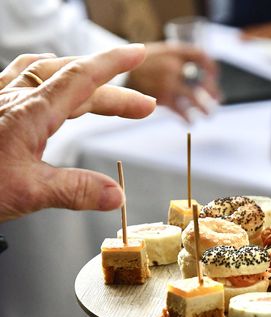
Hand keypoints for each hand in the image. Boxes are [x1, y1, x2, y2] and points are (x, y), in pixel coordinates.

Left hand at [0, 44, 155, 222]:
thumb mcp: (26, 192)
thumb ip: (75, 190)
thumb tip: (115, 195)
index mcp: (29, 112)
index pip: (81, 78)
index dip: (112, 64)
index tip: (136, 54)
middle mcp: (13, 98)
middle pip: (72, 80)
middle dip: (112, 91)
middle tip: (143, 107)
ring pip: (46, 75)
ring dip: (80, 81)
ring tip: (102, 94)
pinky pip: (22, 80)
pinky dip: (48, 82)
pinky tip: (49, 94)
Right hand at [125, 42, 218, 121]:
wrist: (114, 72)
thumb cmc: (140, 64)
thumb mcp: (158, 51)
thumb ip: (177, 56)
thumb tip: (201, 67)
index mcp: (173, 50)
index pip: (200, 55)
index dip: (211, 66)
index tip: (215, 75)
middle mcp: (173, 65)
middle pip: (202, 79)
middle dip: (212, 90)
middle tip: (217, 98)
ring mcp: (168, 82)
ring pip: (195, 97)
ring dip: (204, 108)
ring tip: (209, 114)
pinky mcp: (162, 98)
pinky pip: (181, 110)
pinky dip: (188, 118)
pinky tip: (191, 122)